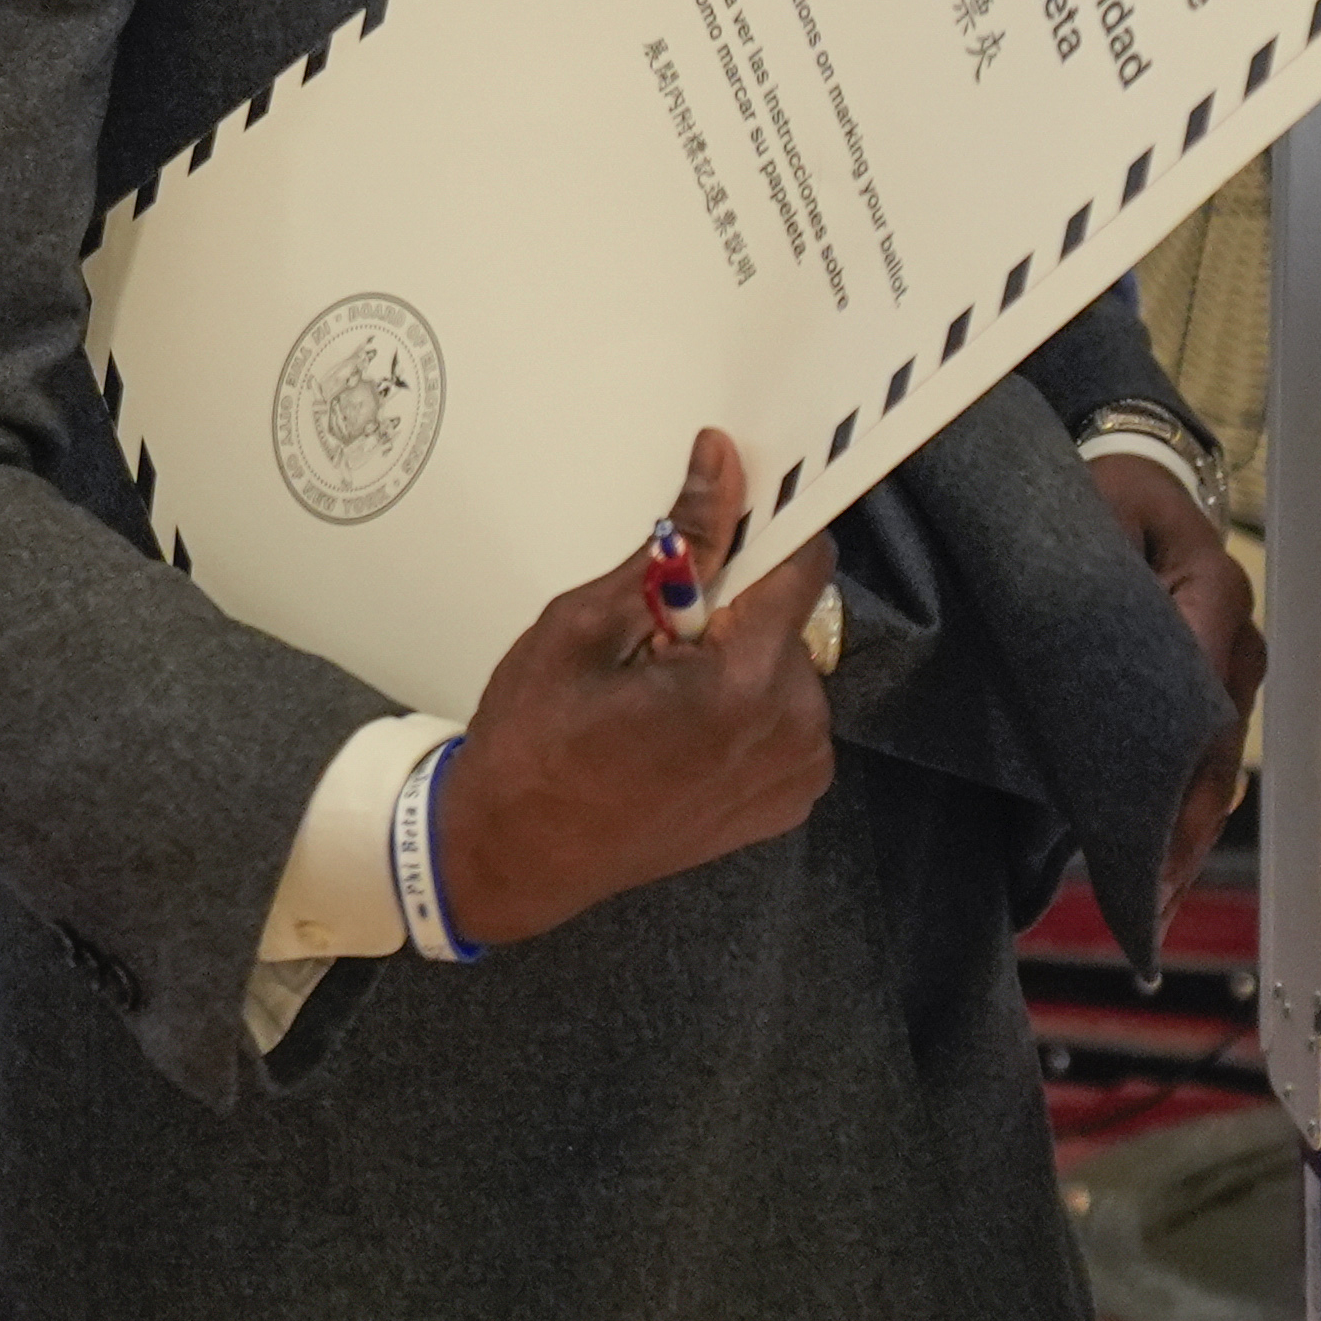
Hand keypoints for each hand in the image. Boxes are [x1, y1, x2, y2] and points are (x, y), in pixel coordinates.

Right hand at [432, 429, 838, 947]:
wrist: (517, 859)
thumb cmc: (534, 744)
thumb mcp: (586, 625)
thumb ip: (676, 543)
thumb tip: (723, 461)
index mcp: (744, 686)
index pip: (803, 563)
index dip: (764, 528)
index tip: (724, 519)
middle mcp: (792, 730)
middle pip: (790, 615)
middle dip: (732, 604)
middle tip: (654, 633)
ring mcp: (797, 773)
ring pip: (787, 661)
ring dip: (738, 654)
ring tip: (660, 688)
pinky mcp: (789, 800)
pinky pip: (786, 714)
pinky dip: (745, 704)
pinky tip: (683, 726)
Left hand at [1085, 449, 1262, 892]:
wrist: (1125, 471)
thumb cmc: (1097, 493)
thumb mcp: (1089, 519)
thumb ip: (1093, 589)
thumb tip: (1083, 674)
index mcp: (1211, 585)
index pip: (1196, 693)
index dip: (1173, 770)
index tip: (1148, 835)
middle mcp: (1235, 632)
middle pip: (1215, 743)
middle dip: (1184, 823)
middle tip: (1149, 895)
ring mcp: (1232, 661)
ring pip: (1216, 759)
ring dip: (1188, 829)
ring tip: (1154, 901)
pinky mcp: (1214, 683)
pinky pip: (1207, 753)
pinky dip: (1187, 808)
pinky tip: (1165, 866)